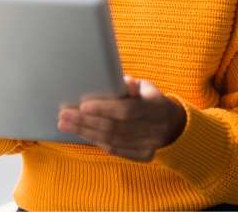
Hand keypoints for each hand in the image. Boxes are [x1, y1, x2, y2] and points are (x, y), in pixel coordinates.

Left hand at [57, 75, 186, 161]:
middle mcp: (152, 129)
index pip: (126, 110)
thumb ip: (132, 85)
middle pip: (114, 128)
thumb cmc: (151, 99)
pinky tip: (81, 134)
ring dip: (86, 132)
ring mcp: (148, 145)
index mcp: (155, 107)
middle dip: (86, 122)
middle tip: (64, 115)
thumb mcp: (147, 87)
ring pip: (112, 141)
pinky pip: (116, 150)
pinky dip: (97, 141)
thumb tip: (122, 82)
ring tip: (65, 124)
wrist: (174, 124)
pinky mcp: (143, 155)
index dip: (104, 109)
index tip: (83, 106)